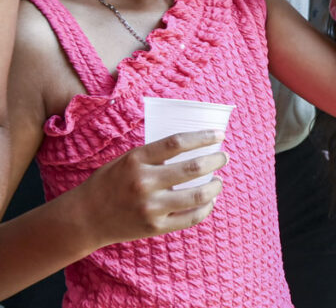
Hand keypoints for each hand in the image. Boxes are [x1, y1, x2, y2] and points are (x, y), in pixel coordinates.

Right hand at [75, 130, 226, 247]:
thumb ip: (155, 154)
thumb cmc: (110, 183)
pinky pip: (190, 218)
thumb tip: (194, 144)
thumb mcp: (126, 159)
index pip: (178, 142)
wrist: (84, 218)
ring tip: (218, 181)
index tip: (220, 135)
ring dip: (215, 186)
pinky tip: (209, 201)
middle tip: (224, 157)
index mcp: (136, 160)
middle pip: (193, 168)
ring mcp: (150, 207)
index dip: (203, 137)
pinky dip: (206, 208)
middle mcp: (144, 182)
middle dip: (216, 160)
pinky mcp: (155, 227)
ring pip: (197, 195)